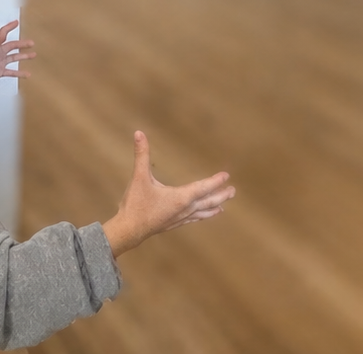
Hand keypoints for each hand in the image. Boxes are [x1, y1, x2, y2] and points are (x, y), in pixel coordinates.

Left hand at [0, 20, 36, 84]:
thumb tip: (3, 33)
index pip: (4, 34)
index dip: (10, 27)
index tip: (16, 22)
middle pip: (13, 46)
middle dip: (22, 44)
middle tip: (31, 43)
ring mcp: (0, 62)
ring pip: (15, 58)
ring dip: (24, 56)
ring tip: (33, 55)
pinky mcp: (0, 71)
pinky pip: (12, 72)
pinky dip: (20, 73)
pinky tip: (27, 73)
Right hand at [102, 131, 235, 256]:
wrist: (129, 229)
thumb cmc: (136, 204)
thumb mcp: (139, 177)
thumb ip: (141, 155)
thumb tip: (139, 133)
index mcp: (181, 197)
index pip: (203, 187)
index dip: (216, 181)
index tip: (226, 175)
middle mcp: (185, 208)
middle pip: (209, 201)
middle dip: (221, 195)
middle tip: (233, 191)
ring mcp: (181, 218)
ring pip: (203, 212)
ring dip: (214, 207)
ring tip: (224, 205)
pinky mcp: (175, 224)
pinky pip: (194, 218)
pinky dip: (203, 215)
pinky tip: (203, 216)